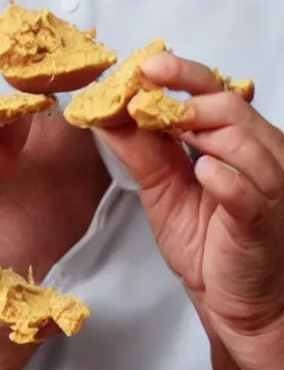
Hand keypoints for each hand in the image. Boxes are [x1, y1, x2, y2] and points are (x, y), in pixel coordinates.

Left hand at [96, 53, 283, 369]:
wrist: (238, 305)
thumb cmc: (209, 243)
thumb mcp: (161, 187)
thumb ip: (138, 149)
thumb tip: (102, 112)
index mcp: (232, 141)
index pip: (211, 90)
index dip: (178, 73)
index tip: (143, 65)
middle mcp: (258, 155)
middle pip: (228, 104)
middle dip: (183, 92)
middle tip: (146, 92)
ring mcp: (267, 187)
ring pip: (242, 137)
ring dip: (199, 127)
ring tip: (168, 126)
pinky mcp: (263, 221)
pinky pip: (249, 189)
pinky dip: (225, 176)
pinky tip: (203, 172)